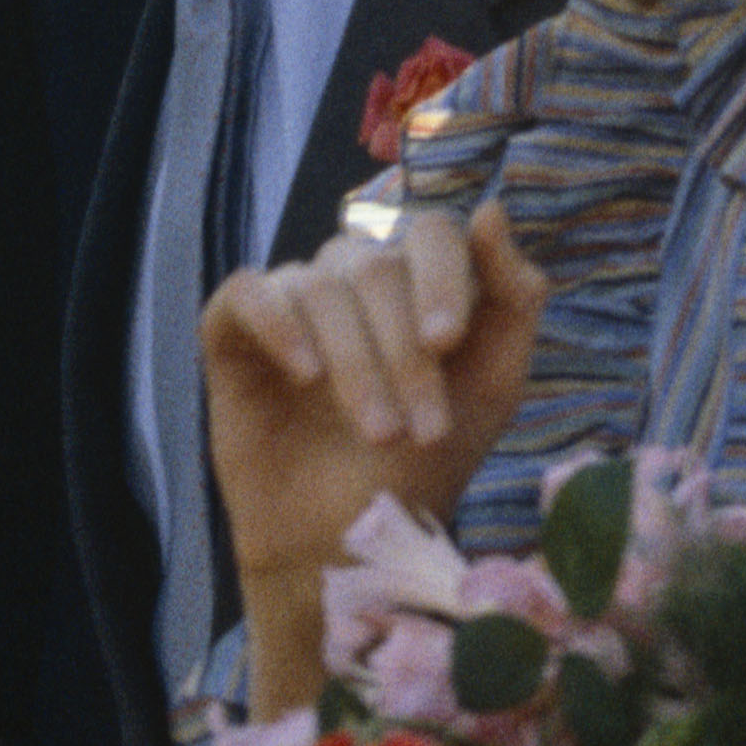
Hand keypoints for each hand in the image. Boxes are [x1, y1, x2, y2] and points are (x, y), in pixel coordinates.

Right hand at [202, 199, 547, 602]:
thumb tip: (491, 208)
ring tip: (379, 434)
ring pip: (321, 288)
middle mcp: (352, 275)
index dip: (441, 277)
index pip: (431, 233)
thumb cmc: (425, 461)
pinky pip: (249, 292)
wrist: (350, 536)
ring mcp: (292, 297)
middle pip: (378, 267)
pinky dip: (279, 325)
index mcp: (417, 278)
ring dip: (356, 365)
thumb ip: (512, 299)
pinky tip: (305, 376)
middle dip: (404, 354)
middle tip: (419, 433)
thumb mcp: (492, 386)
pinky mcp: (233, 329)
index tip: (446, 343)